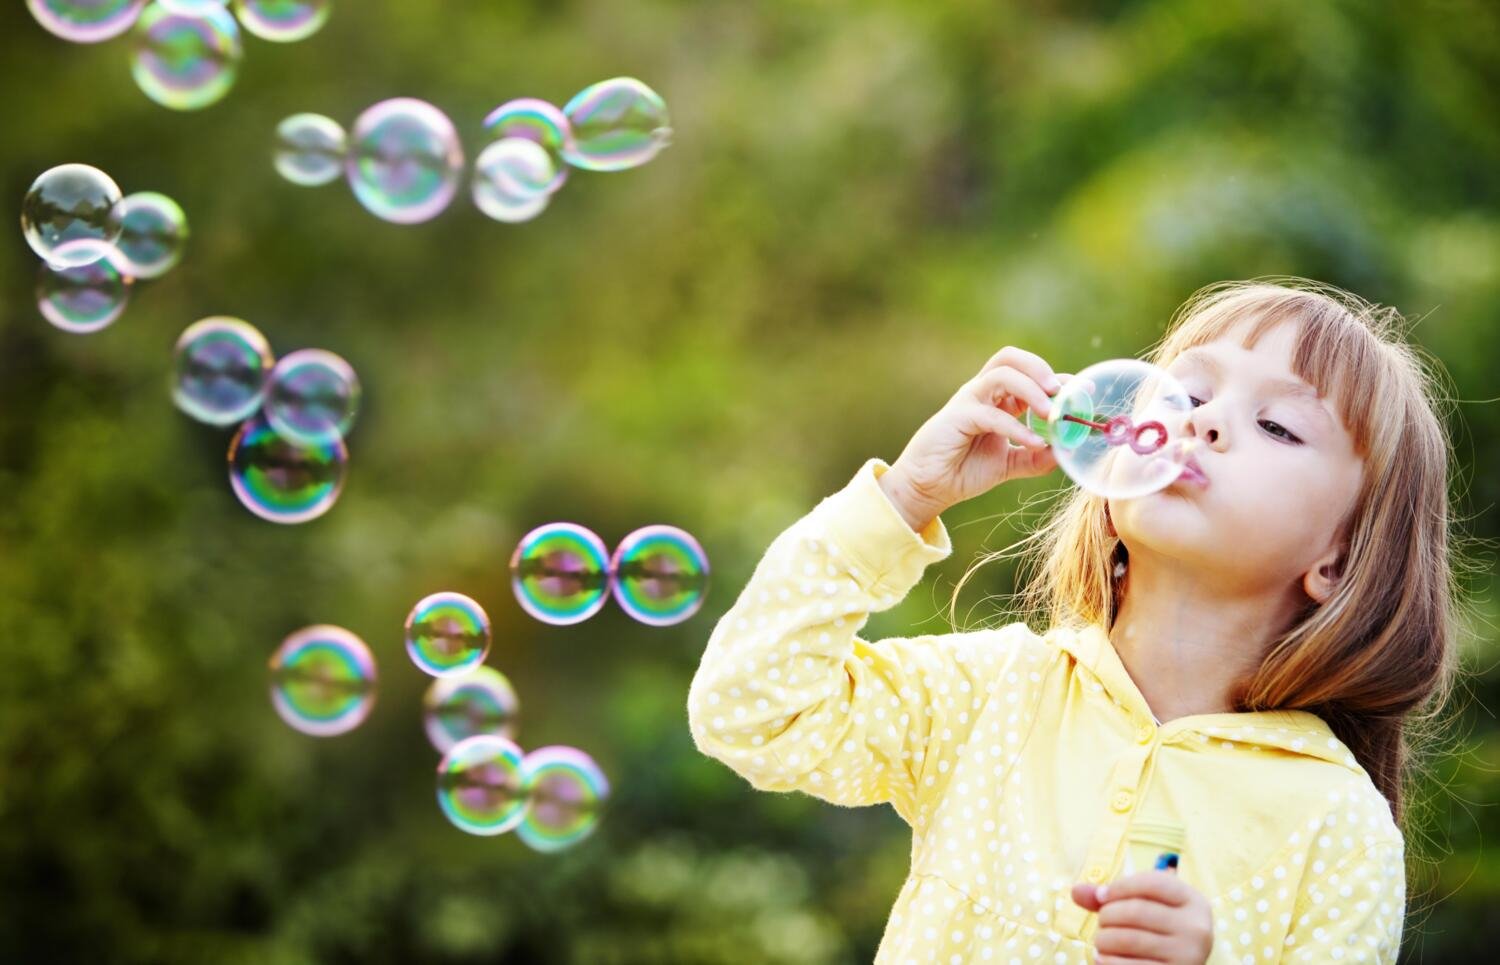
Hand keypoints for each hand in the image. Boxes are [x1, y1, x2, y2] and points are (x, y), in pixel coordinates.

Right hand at [878, 346, 1067, 530]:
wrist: (929, 488)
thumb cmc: (964, 471)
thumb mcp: (1009, 464)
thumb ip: (1036, 457)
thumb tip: (1065, 452)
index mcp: (997, 400)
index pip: (1030, 375)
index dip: (1059, 379)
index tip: (1086, 390)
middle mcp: (983, 393)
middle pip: (1011, 359)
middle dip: (1041, 369)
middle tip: (1062, 393)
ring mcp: (968, 400)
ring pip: (1002, 375)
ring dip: (1031, 389)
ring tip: (1051, 413)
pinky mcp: (957, 416)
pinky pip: (991, 414)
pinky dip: (1016, 427)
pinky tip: (1034, 443)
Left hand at [1070, 871, 1213, 964]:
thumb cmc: (1156, 930)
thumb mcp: (1144, 906)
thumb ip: (1112, 897)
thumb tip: (1076, 891)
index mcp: (1194, 901)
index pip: (1152, 882)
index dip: (1119, 887)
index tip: (1102, 896)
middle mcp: (1197, 928)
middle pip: (1137, 910)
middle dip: (1108, 915)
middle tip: (1102, 922)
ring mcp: (1189, 955)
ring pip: (1129, 939)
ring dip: (1104, 939)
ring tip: (1101, 942)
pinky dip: (1107, 960)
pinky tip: (1102, 958)